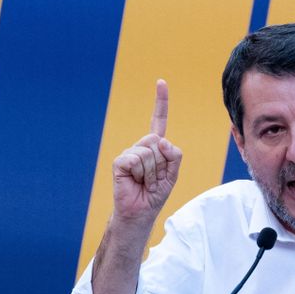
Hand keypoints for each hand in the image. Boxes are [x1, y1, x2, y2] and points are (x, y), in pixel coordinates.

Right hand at [111, 79, 182, 223]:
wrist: (140, 212)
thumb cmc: (155, 194)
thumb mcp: (173, 174)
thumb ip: (174, 156)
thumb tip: (160, 141)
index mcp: (154, 147)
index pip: (158, 120)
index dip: (160, 101)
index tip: (161, 82)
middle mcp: (141, 146)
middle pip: (158, 141)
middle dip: (162, 164)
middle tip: (155, 179)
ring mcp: (129, 152)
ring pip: (149, 152)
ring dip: (152, 173)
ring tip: (145, 183)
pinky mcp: (120, 162)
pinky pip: (136, 160)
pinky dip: (141, 174)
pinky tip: (135, 181)